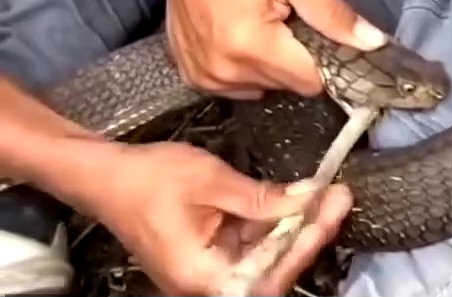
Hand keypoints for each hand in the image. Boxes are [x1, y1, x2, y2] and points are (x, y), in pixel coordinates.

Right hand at [88, 141, 351, 295]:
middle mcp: (208, 283)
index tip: (332, 210)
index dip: (305, 243)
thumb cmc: (147, 178)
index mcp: (203, 278)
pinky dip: (269, 220)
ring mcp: (207, 270)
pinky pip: (246, 242)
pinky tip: (293, 198)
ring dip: (291, 224)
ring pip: (262, 254)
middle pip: (270, 268)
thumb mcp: (208, 180)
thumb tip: (306, 200)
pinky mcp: (207, 252)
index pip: (270, 274)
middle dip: (307, 232)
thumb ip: (259, 197)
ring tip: (325, 194)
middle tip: (338, 198)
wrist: (105, 176)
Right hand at [154, 0, 384, 96]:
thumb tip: (372, 43)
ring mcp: (205, 78)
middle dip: (294, 58)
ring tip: (257, 25)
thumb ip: (332, 10)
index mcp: (253, 46)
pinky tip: (236, 37)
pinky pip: (235, 86)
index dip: (322, 59)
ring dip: (268, 65)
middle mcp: (227, 72)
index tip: (316, 33)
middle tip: (283, 18)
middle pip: (287, 86)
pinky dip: (243, 68)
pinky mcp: (192, 76)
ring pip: (262, 88)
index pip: (311, 81)